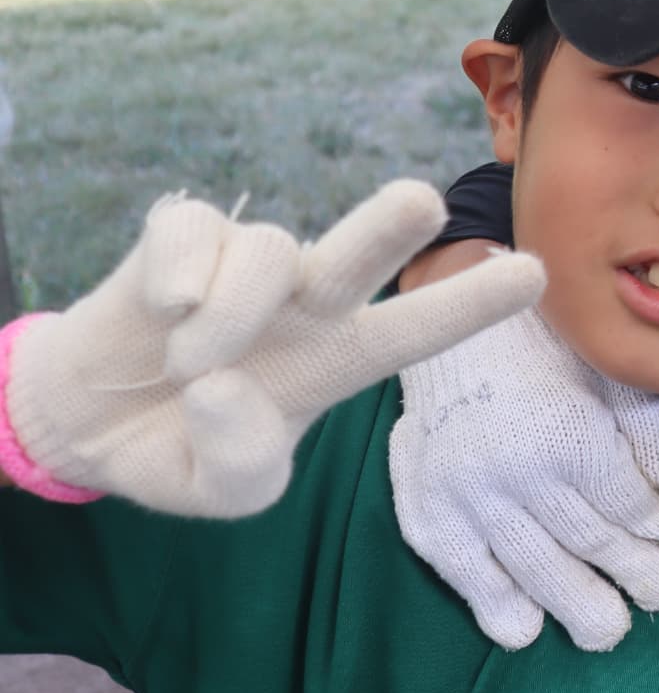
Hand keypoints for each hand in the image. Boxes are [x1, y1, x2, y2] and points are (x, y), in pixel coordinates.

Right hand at [1, 182, 543, 515]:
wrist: (87, 422)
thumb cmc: (181, 446)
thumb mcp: (222, 492)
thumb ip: (239, 463)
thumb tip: (224, 387)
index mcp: (341, 358)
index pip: (419, 328)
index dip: (473, 302)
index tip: (537, 273)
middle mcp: (310, 300)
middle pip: (363, 251)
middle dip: (391, 226)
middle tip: (423, 201)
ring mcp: (249, 264)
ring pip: (272, 252)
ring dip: (233, 314)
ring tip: (193, 365)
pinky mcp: (184, 238)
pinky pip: (199, 232)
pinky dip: (183, 273)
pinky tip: (166, 308)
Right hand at [388, 306, 658, 651]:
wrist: (447, 324)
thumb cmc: (544, 344)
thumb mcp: (610, 370)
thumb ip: (649, 431)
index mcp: (567, 432)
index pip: (628, 505)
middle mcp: (516, 471)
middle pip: (589, 544)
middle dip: (636, 576)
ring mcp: (468, 499)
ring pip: (536, 571)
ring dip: (579, 606)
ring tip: (611, 629)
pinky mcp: (429, 514)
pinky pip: (468, 578)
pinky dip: (500, 608)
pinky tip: (532, 626)